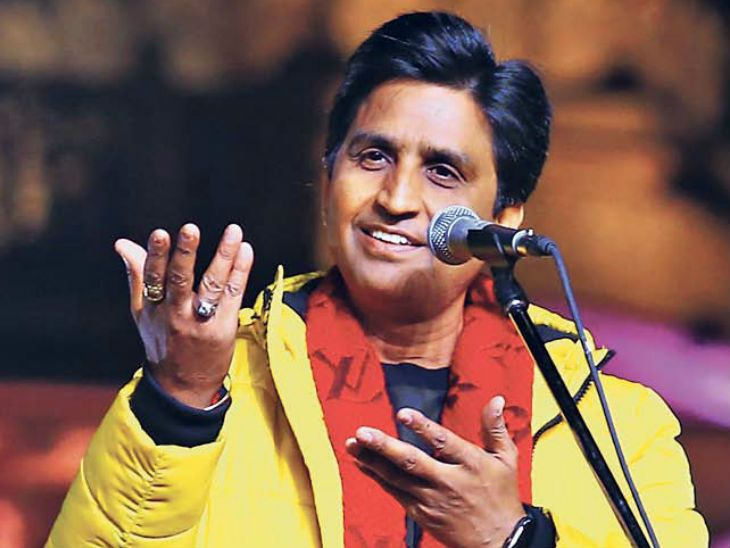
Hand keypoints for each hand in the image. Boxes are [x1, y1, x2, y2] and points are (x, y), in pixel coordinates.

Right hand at [115, 223, 253, 407]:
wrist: (183, 387)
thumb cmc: (162, 342)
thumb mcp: (142, 312)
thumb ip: (136, 275)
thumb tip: (122, 243)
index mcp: (153, 308)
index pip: (152, 277)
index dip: (156, 255)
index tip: (160, 233)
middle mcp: (176, 315)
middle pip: (180, 281)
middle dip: (185, 254)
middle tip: (190, 229)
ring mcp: (201, 321)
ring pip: (213, 285)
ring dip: (224, 255)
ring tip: (234, 231)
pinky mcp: (223, 327)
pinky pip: (233, 294)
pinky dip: (241, 271)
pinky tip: (246, 250)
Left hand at [345, 396, 524, 546]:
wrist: (501, 543)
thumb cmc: (502, 495)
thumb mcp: (506, 459)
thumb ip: (495, 428)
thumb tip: (495, 399)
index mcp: (471, 464)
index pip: (443, 443)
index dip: (423, 427)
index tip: (403, 413)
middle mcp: (449, 482)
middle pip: (413, 462)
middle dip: (385, 447)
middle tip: (362, 433)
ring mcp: (432, 499)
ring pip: (397, 478)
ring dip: (372, 460)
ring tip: (352, 444)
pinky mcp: (421, 513)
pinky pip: (394, 492)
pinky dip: (376, 477)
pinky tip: (362, 462)